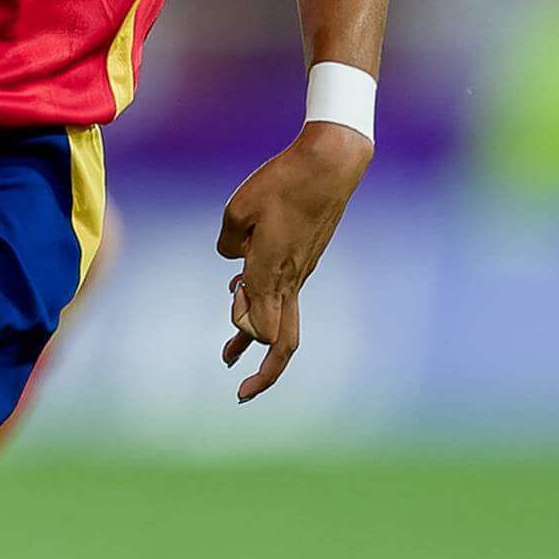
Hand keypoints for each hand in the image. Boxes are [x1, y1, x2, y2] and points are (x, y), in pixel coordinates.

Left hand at [216, 121, 372, 402]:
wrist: (330, 164)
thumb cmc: (282, 181)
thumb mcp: (237, 207)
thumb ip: (228, 240)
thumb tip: (233, 261)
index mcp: (271, 270)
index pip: (260, 327)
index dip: (243, 334)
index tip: (232, 321)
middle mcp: (290, 278)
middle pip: (283, 343)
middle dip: (263, 374)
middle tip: (241, 394)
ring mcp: (301, 270)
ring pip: (284, 322)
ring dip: (257, 343)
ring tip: (228, 358)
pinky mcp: (305, 258)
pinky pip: (285, 295)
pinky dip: (265, 307)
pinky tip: (241, 293)